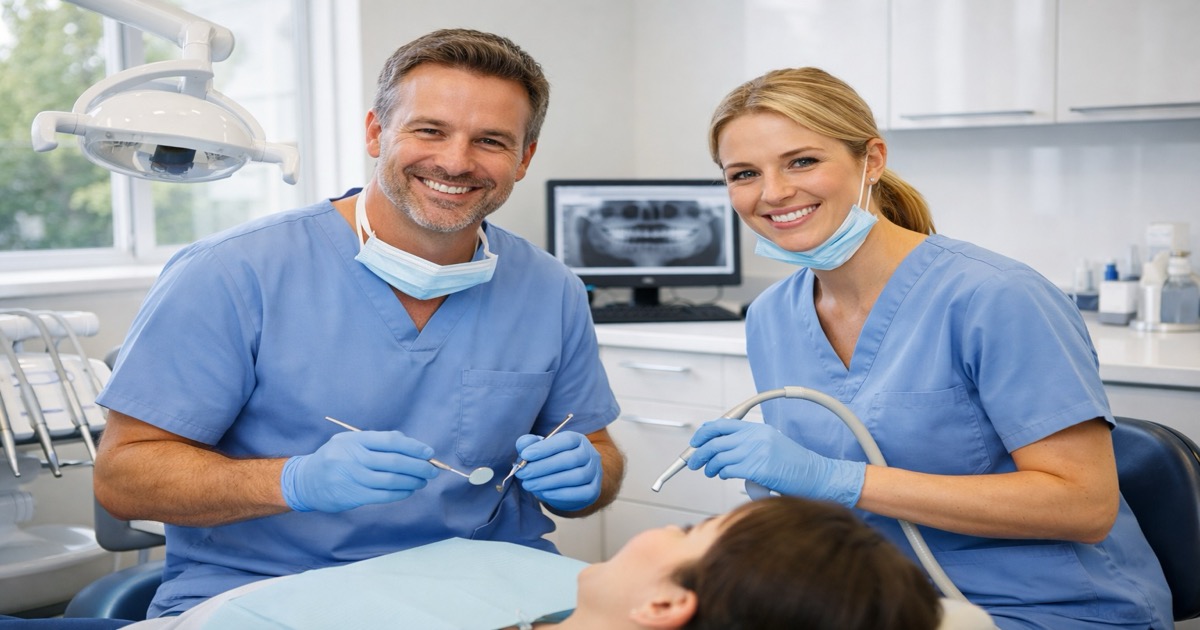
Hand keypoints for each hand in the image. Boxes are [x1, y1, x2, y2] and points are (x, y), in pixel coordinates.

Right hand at [280, 431, 437, 512]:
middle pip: (394, 461)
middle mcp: (353, 457)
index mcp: (354, 440)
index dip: (413, 447)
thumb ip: (377, 441)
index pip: (390, 441)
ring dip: (413, 481)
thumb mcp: (349, 441)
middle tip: (432, 470)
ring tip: (423, 481)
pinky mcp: (353, 496)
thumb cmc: (335, 458)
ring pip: (391, 480)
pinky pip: (384, 495)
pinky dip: (401, 493)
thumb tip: (411, 446)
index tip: (428, 453)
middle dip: (418, 466)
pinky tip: (410, 490)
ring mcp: (352, 478)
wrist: (306, 481)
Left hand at [514, 431, 601, 511]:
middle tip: (523, 473)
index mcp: (578, 439)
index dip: (545, 448)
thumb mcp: (540, 449)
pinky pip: (580, 493)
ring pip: (575, 477)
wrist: (571, 482)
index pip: (566, 440)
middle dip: (543, 467)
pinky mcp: (593, 490)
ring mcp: (594, 472)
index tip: (525, 455)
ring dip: (549, 481)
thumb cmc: (552, 461)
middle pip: (570, 459)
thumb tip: (523, 446)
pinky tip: (545, 494)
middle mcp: (590, 454)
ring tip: (529, 484)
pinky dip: (561, 494)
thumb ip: (530, 444)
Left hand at [687, 419, 865, 507]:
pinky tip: (724, 475)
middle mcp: (756, 437)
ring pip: (719, 457)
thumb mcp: (770, 445)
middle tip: (693, 462)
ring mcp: (757, 452)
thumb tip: (720, 450)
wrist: (816, 476)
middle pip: (716, 441)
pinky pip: (728, 469)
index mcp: (758, 429)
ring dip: (710, 466)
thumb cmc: (794, 466)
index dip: (704, 433)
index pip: (722, 424)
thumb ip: (748, 444)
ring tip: (711, 472)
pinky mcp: (758, 468)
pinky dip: (722, 473)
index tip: (695, 442)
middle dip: (699, 453)